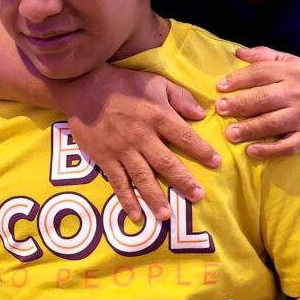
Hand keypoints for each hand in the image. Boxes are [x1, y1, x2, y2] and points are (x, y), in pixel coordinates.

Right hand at [63, 66, 220, 222]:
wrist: (83, 86)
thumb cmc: (123, 84)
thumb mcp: (156, 82)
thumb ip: (180, 97)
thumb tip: (201, 115)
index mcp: (158, 117)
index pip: (185, 137)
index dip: (202, 151)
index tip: (216, 163)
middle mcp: (142, 137)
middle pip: (167, 164)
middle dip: (184, 182)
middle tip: (198, 197)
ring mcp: (123, 151)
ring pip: (143, 179)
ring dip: (156, 198)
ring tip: (168, 216)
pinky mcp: (105, 159)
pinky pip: (118, 183)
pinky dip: (127, 200)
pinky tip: (136, 216)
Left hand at [216, 46, 299, 157]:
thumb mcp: (296, 63)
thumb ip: (267, 57)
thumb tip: (238, 52)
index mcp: (293, 72)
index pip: (261, 73)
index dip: (239, 80)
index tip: (220, 88)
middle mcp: (298, 94)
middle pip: (263, 99)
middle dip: (239, 104)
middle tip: (220, 110)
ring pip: (272, 123)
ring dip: (249, 129)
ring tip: (229, 134)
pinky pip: (287, 146)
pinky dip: (269, 150)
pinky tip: (252, 151)